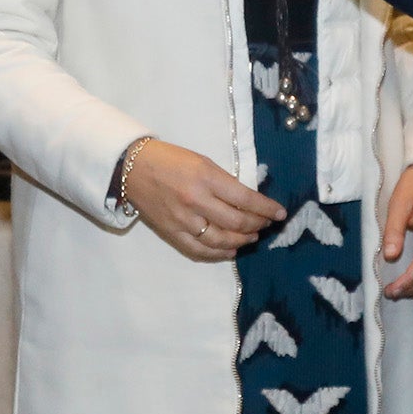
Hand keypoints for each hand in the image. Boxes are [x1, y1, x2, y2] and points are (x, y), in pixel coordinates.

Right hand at [124, 139, 285, 261]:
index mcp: (206, 178)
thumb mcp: (202, 162)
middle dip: (257, 225)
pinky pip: (199, 250)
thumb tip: (248, 202)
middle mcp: (196, 201)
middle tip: (266, 224)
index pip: (245, 199)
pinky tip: (230, 251)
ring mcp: (183, 220)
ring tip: (252, 237)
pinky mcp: (171, 233)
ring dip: (241, 241)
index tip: (280, 213)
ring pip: (220, 240)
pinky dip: (218, 254)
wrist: (131, 168)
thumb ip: (224, 182)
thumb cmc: (170, 159)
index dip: (266, 209)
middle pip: (236, 222)